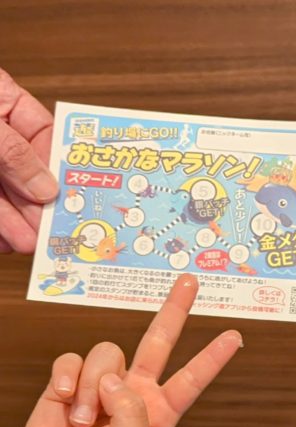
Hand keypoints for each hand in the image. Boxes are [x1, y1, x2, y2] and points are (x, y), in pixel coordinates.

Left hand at [0, 69, 56, 253]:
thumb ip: (12, 152)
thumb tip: (46, 186)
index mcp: (2, 102)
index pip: (45, 136)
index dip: (63, 168)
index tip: (76, 195)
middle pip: (28, 176)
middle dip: (40, 207)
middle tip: (54, 231)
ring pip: (8, 198)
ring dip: (18, 224)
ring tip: (29, 243)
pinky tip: (5, 242)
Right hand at [0, 274, 242, 426]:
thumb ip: (134, 415)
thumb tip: (118, 377)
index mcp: (159, 415)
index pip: (191, 380)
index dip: (212, 359)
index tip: (236, 336)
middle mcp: (134, 395)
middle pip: (158, 343)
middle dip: (174, 312)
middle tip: (190, 282)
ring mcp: (101, 386)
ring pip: (108, 354)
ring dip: (94, 387)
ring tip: (84, 421)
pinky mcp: (68, 382)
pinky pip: (73, 359)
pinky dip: (69, 378)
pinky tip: (66, 402)